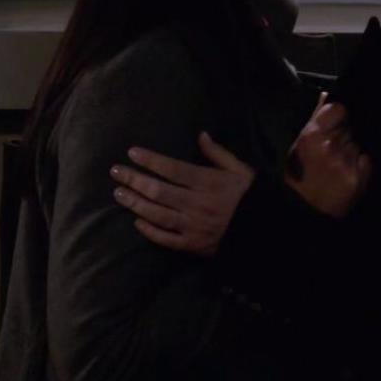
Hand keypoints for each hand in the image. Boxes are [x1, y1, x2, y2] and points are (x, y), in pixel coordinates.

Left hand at [109, 131, 254, 255]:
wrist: (265, 232)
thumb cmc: (251, 197)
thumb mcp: (240, 170)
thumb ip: (218, 154)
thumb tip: (200, 135)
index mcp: (208, 183)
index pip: (172, 169)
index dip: (150, 160)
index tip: (132, 153)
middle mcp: (196, 204)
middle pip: (158, 190)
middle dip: (134, 180)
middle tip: (116, 172)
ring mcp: (193, 226)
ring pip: (157, 214)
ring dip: (135, 204)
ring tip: (119, 194)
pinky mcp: (193, 245)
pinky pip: (167, 239)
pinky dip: (150, 231)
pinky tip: (137, 222)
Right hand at [284, 91, 372, 218]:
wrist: (304, 210)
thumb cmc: (298, 175)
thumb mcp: (299, 144)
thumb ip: (315, 118)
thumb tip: (327, 95)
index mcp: (313, 136)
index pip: (339, 108)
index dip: (340, 113)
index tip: (338, 120)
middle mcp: (331, 147)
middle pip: (350, 127)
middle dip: (345, 133)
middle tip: (335, 147)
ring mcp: (346, 162)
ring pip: (358, 143)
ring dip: (353, 148)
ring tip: (340, 161)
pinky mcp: (358, 177)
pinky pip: (366, 159)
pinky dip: (361, 163)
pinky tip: (349, 170)